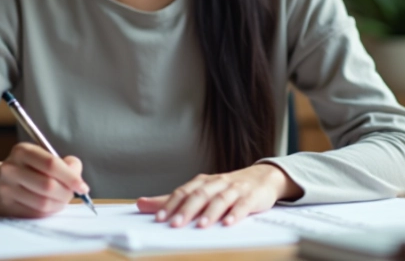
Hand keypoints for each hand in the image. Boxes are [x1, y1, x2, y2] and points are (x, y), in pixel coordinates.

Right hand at [0, 142, 88, 217]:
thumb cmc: (28, 169)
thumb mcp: (43, 158)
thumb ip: (64, 163)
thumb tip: (77, 175)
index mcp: (22, 151)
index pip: (51, 164)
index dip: (71, 177)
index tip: (83, 186)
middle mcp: (11, 168)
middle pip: (48, 185)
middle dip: (67, 192)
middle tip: (73, 194)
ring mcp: (7, 189)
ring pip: (43, 202)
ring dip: (60, 204)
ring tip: (62, 199)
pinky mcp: (7, 206)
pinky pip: (36, 213)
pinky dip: (50, 211)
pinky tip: (51, 205)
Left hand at [136, 164, 300, 228]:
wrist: (263, 178)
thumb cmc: (227, 187)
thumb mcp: (200, 191)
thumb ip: (173, 200)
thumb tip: (142, 203)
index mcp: (203, 182)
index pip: (183, 192)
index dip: (171, 204)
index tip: (159, 218)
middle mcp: (217, 183)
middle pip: (200, 195)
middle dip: (187, 210)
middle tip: (175, 224)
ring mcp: (235, 189)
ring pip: (220, 199)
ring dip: (210, 212)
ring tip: (201, 225)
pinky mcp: (252, 197)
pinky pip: (243, 205)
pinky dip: (236, 214)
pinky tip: (228, 223)